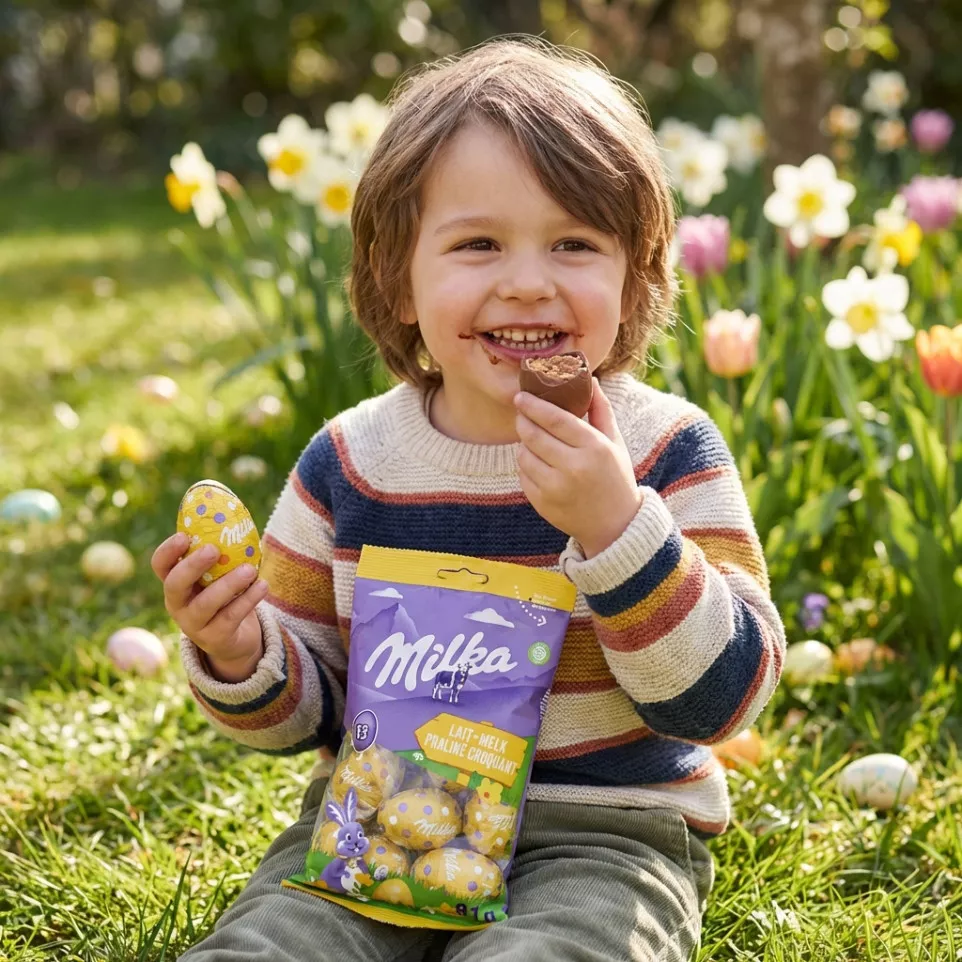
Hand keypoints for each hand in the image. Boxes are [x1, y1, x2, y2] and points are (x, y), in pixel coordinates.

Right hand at [151, 532, 266, 681]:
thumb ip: (221, 553)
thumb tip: (236, 514)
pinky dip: (248, 599)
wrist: (235, 640)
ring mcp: (194, 624)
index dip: (168, 550)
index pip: (160, 565)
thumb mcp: (218, 576)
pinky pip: (230, 617)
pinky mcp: (215, 638)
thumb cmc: (226, 596)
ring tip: (250, 569)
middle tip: (212, 549)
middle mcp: (178, 604)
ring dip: (229, 584)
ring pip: (206, 604)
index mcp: (176, 584)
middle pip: (174, 585)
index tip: (185, 535)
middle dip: (192, 566)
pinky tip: (262, 585)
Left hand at [514, 378, 641, 557]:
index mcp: (594, 448)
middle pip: (534, 435)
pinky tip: (536, 461)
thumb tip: (590, 380)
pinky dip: (525, 465)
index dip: (534, 405)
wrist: (615, 526)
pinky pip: (523, 475)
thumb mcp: (614, 443)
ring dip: (523, 444)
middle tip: (521, 413)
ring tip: (532, 439)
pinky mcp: (543, 503)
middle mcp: (574, 468)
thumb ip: (601, 410)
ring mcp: (556, 488)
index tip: (521, 397)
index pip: (555, 419)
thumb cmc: (615, 478)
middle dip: (523, 421)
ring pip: (524, 455)